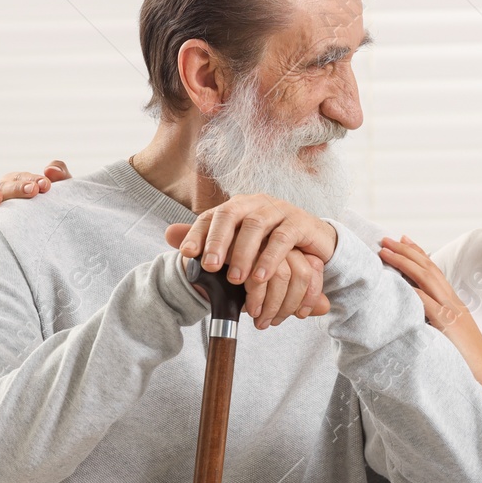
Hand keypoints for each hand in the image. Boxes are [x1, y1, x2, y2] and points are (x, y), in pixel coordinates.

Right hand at [0, 161, 71, 222]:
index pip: (22, 178)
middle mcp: (8, 195)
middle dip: (18, 188)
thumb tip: (50, 170)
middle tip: (34, 190)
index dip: (32, 179)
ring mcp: (0, 210)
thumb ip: (62, 176)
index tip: (46, 185)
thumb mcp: (66, 192)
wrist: (64, 236)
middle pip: (6, 187)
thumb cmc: (61, 208)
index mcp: (22, 184)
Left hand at [169, 194, 337, 327]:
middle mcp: (256, 203)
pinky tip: (260, 277)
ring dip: (244, 254)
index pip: (211, 215)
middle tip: (208, 267)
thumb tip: (168, 235)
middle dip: (218, 242)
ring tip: (235, 279)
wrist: (313, 241)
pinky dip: (270, 259)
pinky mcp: (300, 222)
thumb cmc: (271, 244)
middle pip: (231, 215)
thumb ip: (207, 241)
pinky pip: (282, 238)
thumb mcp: (239, 244)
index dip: (197, 233)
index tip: (186, 254)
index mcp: (237, 207)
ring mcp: (279, 210)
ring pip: (256, 226)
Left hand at [377, 235, 481, 394]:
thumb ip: (435, 323)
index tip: (402, 240)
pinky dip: (411, 290)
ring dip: (404, 262)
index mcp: (454, 304)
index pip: (434, 271)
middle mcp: (454, 303)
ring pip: (426, 279)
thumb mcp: (449, 336)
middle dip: (406, 251)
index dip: (418, 253)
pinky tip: (396, 282)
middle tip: (386, 238)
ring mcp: (453, 313)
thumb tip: (414, 317)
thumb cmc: (467, 364)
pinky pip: (427, 303)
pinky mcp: (449, 327)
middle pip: (428, 268)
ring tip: (385, 250)